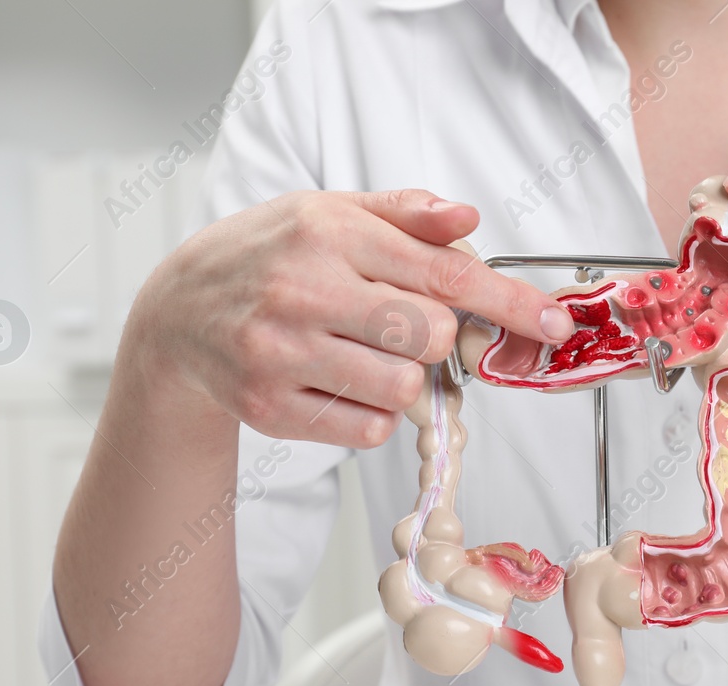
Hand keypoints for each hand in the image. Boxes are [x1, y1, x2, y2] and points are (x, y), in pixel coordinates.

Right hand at [126, 189, 574, 446]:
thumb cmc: (266, 257)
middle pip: (430, 336)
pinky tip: (336, 383)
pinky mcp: (270, 407)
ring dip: (401, 378)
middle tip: (404, 328)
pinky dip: (369, 414)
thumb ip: (404, 214)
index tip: (552, 324)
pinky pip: (366, 430)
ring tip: (361, 354)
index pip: (444, 272)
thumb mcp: (328, 213)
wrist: (175, 315)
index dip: (508, 303)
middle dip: (437, 337)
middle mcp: (303, 290)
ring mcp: (283, 353)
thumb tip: (468, 218)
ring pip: (402, 389)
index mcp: (328, 232)